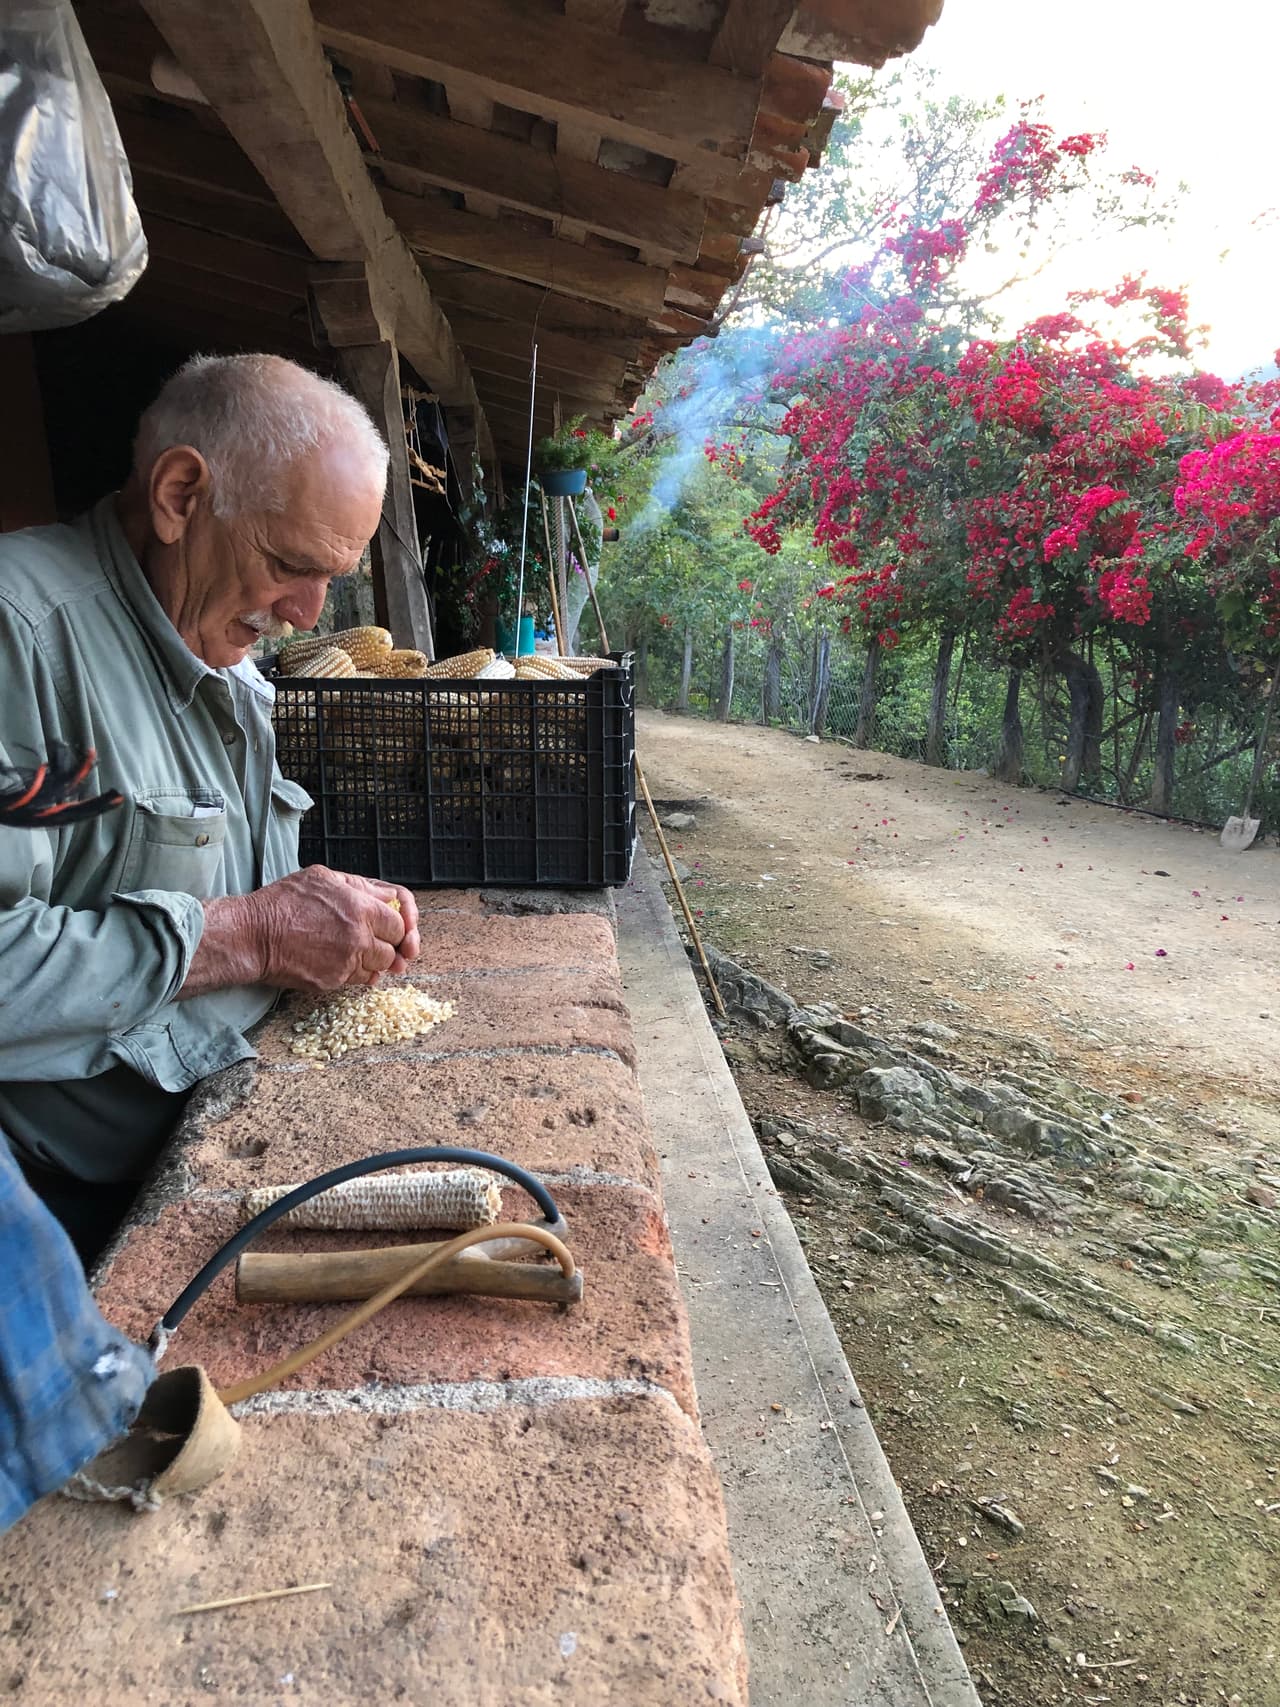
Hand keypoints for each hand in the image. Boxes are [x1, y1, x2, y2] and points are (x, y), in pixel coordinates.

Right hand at [182, 867, 419, 997]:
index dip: (398, 925)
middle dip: (390, 945)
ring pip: (379, 968)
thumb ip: (361, 887)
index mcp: (360, 909)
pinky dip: (360, 973)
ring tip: (361, 950)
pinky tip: (348, 962)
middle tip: (382, 941)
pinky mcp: (334, 981)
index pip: (400, 924)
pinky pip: (360, 980)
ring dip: (375, 960)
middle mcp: (358, 938)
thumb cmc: (283, 902)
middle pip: (394, 949)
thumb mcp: (324, 878)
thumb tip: (388, 898)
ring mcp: (347, 963)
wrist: (253, 936)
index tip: (391, 926)